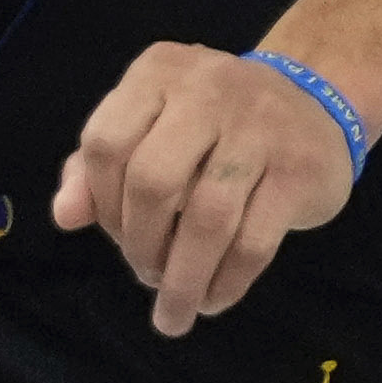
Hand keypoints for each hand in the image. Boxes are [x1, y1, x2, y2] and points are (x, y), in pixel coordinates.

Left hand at [55, 41, 362, 339]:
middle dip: (140, 245)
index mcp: (158, 72)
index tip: (115, 236)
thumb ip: (99, 165)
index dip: (101, 203)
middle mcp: (208, 89)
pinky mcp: (300, 169)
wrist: (316, 102)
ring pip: (207, 219)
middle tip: (145, 274)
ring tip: (174, 310)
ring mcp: (260, 127)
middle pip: (152, 182)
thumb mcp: (153, 124)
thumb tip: (65, 215)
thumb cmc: (216, 122)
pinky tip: (214, 300)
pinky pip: (254, 242)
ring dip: (183, 279)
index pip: (106, 143)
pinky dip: (227, 282)